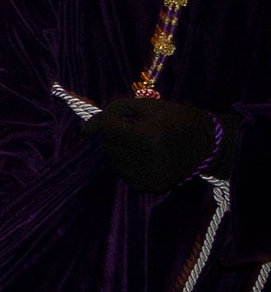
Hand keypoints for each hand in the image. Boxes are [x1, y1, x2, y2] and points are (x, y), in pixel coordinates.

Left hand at [85, 95, 224, 192]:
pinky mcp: (150, 186)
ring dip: (121, 151)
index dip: (115, 121)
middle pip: (109, 146)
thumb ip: (113, 110)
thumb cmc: (174, 118)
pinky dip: (129, 165)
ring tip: (141, 144)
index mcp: (147, 135)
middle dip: (117, 136)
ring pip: (114, 162)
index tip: (128, 120)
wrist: (207, 143)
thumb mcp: (146, 105)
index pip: (108, 129)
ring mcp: (148, 175)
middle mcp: (146, 158)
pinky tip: (145, 158)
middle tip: (137, 131)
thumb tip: (85, 129)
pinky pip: (125, 175)